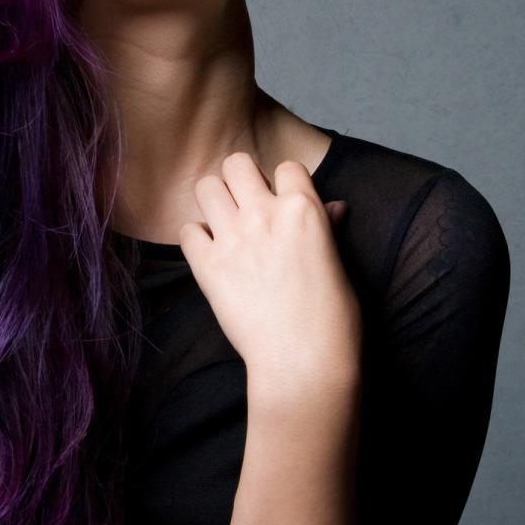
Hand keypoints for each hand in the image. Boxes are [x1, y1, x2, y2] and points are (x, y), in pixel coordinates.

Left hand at [177, 152, 362, 397]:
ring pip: (206, 187)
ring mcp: (233, 238)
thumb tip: (333, 206)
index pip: (286, 167)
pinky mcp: (207, 266)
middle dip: (240, 179)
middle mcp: (264, 215)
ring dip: (214, 202)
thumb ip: (326, 226)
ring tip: (224, 224)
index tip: (281, 201)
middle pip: (236, 163)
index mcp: (304, 210)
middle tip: (245, 205)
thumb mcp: (337, 263)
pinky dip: (196, 239)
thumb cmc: (332, 319)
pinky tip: (211, 254)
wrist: (303, 361)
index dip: (283, 182)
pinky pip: (187, 231)